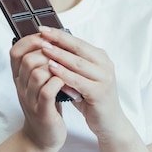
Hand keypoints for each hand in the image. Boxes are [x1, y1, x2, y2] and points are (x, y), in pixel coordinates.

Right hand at [10, 35, 66, 150]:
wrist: (42, 137)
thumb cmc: (45, 105)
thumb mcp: (37, 82)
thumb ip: (39, 63)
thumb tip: (50, 38)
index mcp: (19, 77)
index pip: (15, 51)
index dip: (30, 40)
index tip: (46, 37)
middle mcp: (21, 87)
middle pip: (28, 60)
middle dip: (47, 53)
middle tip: (61, 55)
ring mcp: (30, 99)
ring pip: (37, 73)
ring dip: (55, 68)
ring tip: (65, 69)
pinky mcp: (42, 112)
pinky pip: (47, 91)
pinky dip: (58, 83)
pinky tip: (66, 82)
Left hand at [38, 26, 127, 140]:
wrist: (109, 122)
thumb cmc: (91, 98)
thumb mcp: (81, 77)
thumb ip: (71, 64)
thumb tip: (49, 48)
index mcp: (101, 58)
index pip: (78, 42)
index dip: (60, 34)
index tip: (43, 29)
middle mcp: (105, 65)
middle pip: (79, 48)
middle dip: (58, 40)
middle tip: (41, 34)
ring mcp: (104, 78)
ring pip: (78, 63)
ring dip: (59, 55)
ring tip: (43, 48)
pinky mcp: (100, 92)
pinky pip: (78, 80)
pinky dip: (64, 73)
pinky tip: (51, 68)